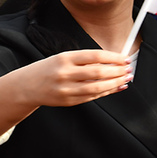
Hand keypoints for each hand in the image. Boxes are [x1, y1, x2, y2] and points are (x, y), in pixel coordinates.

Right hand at [14, 49, 132, 106]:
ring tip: (125, 79)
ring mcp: (66, 89)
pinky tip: (115, 88)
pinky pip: (92, 97)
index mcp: (64, 58)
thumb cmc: (48, 69)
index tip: (124, 58)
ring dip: (115, 83)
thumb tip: (111, 61)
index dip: (113, 57)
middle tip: (129, 69)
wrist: (27, 86)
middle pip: (98, 72)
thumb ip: (84, 60)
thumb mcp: (62, 58)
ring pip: (97, 87)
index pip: (94, 56)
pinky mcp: (68, 101)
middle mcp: (65, 73)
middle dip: (117, 71)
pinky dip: (106, 92)